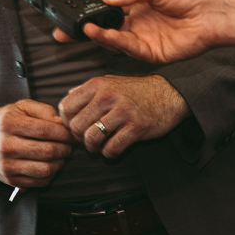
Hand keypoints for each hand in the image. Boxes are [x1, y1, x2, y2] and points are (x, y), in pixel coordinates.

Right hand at [0, 100, 73, 187]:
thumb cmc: (5, 121)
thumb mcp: (21, 107)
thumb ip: (44, 111)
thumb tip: (62, 125)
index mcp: (9, 124)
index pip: (46, 130)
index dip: (64, 133)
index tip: (70, 134)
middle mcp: (6, 145)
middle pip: (48, 151)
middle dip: (65, 149)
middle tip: (69, 146)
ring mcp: (7, 165)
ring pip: (46, 169)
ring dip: (60, 163)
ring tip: (61, 156)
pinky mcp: (10, 180)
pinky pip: (39, 182)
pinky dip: (51, 175)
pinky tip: (50, 165)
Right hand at [52, 0, 224, 63]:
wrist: (215, 11)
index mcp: (139, 6)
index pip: (109, 12)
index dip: (91, 14)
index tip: (74, 14)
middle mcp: (139, 24)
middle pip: (106, 30)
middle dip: (84, 32)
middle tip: (64, 32)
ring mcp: (145, 40)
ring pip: (115, 41)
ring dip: (98, 35)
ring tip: (85, 29)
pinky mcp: (153, 53)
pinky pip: (130, 49)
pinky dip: (115, 42)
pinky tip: (104, 34)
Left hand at [58, 75, 188, 157]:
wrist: (169, 94)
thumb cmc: (136, 90)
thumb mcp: (109, 82)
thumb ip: (87, 91)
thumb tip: (66, 101)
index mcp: (97, 84)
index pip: (66, 106)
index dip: (66, 121)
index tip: (74, 126)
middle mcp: (108, 96)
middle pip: (76, 125)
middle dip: (78, 137)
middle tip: (86, 139)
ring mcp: (123, 112)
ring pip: (91, 138)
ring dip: (92, 147)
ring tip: (98, 146)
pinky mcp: (137, 127)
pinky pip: (112, 148)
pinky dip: (108, 153)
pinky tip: (112, 149)